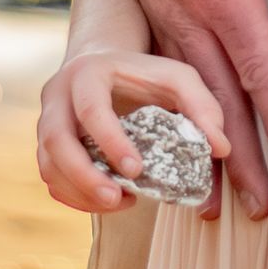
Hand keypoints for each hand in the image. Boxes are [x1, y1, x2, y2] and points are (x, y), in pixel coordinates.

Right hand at [37, 51, 228, 214]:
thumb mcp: (179, 78)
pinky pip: (49, 178)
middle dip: (83, 176)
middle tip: (118, 198)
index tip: (136, 169)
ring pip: (47, 164)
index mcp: (88, 73)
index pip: (91, 109)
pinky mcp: (47, 145)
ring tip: (119, 203)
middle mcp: (58, 96)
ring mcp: (46, 121)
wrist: (106, 66)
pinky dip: (74, 196)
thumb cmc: (147, 74)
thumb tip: (221, 148)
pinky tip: (108, 201)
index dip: (110, 142)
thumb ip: (202, 106)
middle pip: (54, 140)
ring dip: (79, 191)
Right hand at [124, 0, 267, 217]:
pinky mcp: (153, 19)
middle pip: (221, 102)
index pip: (261, 64)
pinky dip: (171, 127)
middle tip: (261, 212)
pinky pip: (162, 86)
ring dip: (201, 156)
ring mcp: (166, 20)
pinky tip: (177, 160)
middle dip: (241, 160)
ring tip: (212, 209)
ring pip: (187, 103)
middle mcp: (191, 16)